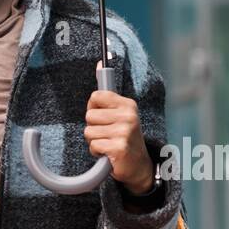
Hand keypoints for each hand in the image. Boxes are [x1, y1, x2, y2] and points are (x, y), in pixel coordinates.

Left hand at [84, 60, 154, 194]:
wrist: (139, 166)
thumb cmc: (124, 137)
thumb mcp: (119, 113)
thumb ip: (107, 93)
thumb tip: (100, 62)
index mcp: (128, 104)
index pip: (96, 97)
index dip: (93, 109)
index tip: (103, 117)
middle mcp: (128, 116)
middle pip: (89, 116)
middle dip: (94, 128)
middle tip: (107, 135)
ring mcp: (125, 132)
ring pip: (89, 132)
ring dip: (95, 141)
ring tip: (109, 144)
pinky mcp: (119, 148)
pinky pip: (93, 146)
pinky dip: (97, 153)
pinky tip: (109, 154)